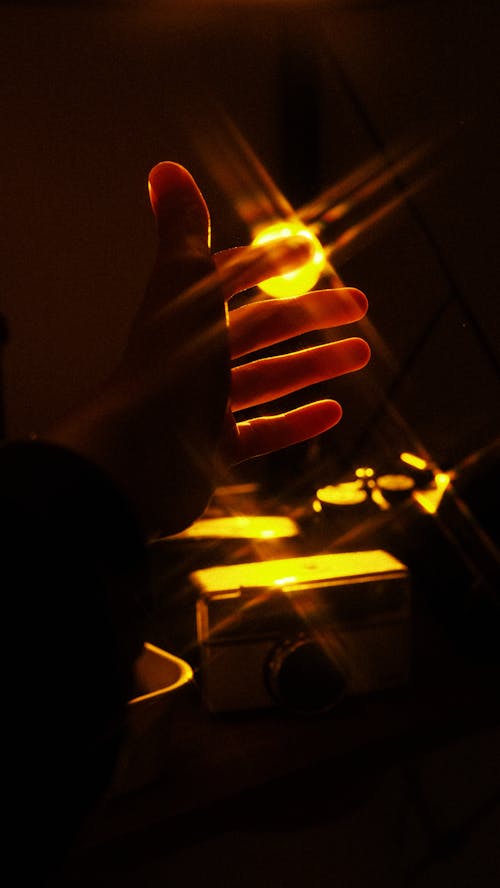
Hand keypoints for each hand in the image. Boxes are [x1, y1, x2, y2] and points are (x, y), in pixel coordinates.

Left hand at [47, 162, 368, 536]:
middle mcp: (192, 357)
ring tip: (361, 354)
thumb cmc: (169, 364)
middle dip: (311, 313)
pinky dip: (298, 422)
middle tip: (358, 306)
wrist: (142, 454)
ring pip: (268, 379)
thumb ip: (182, 229)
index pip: (231, 277)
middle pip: (260, 328)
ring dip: (314, 364)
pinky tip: (334, 411)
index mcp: (185, 314)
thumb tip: (164, 167)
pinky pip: (264, 433)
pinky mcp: (214, 449)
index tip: (312, 255)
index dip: (268, 262)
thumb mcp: (184, 286)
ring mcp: (204, 405)